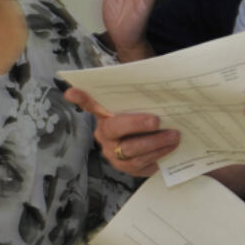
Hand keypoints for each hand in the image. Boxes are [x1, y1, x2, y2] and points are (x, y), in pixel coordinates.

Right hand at [63, 86, 179, 176]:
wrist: (153, 137)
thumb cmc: (143, 114)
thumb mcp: (139, 103)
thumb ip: (137, 93)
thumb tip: (145, 74)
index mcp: (104, 116)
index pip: (89, 104)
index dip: (80, 98)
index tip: (71, 92)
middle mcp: (105, 137)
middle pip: (116, 132)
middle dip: (137, 126)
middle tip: (156, 120)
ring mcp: (116, 156)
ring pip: (133, 154)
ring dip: (156, 144)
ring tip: (174, 136)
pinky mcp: (130, 169)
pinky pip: (144, 166)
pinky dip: (159, 157)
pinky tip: (172, 148)